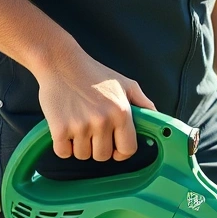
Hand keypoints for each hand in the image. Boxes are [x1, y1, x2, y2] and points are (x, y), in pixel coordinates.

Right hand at [35, 48, 155, 160]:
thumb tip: (157, 118)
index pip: (128, 149)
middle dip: (98, 148)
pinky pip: (63, 153)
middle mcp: (103, 121)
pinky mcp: (59, 128)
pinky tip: (64, 130)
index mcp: (121, 112)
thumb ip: (143, 102)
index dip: (121, 152)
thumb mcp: (125, 84)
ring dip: (79, 146)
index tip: (114, 148)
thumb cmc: (93, 73)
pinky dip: (63, 146)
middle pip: (103, 156)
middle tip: (92, 132)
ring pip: (83, 155)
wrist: (60, 61)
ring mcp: (80, 126)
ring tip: (77, 126)